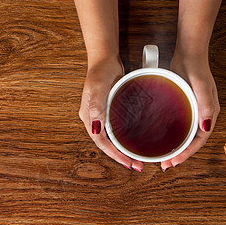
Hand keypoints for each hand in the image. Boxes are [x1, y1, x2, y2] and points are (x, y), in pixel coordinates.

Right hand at [79, 56, 143, 171]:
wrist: (105, 58)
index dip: (114, 154)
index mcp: (88, 117)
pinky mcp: (110, 110)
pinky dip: (124, 138)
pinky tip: (134, 141)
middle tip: (136, 165)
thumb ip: (96, 107)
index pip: (101, 142)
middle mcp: (94, 119)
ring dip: (123, 149)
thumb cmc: (100, 71)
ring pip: (111, 139)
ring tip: (136, 158)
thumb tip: (96, 129)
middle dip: (120, 156)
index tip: (128, 162)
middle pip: (106, 144)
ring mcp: (102, 115)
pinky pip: (116, 129)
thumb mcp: (98, 88)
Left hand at [161, 50, 219, 170]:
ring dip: (175, 147)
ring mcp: (193, 111)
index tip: (174, 162)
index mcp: (210, 114)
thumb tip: (207, 128)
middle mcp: (202, 116)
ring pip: (184, 135)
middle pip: (191, 141)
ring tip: (162, 157)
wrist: (189, 54)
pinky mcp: (183, 107)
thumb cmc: (196, 69)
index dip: (187, 153)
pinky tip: (160, 138)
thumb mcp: (201, 87)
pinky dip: (171, 134)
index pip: (199, 140)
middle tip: (165, 164)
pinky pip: (178, 125)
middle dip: (179, 154)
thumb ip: (205, 106)